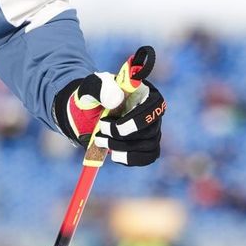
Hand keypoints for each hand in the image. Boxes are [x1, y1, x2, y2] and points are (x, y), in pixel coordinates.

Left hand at [54, 45, 164, 165]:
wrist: (88, 113)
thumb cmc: (93, 96)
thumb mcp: (90, 87)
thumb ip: (100, 88)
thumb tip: (116, 100)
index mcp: (145, 92)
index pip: (156, 105)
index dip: (137, 119)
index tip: (114, 124)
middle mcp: (153, 111)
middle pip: (151, 129)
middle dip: (123, 135)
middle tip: (101, 131)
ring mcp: (152, 129)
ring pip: (149, 145)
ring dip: (122, 148)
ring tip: (100, 141)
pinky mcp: (147, 145)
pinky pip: (147, 157)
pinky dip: (130, 158)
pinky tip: (114, 154)